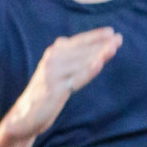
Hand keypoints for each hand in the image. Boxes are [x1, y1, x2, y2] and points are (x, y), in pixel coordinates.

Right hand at [5, 28, 121, 140]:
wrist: (26, 114)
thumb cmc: (47, 92)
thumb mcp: (58, 72)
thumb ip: (70, 59)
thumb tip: (83, 46)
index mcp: (54, 53)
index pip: (78, 41)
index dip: (94, 36)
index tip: (112, 32)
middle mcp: (52, 59)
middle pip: (81, 50)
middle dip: (101, 44)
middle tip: (119, 38)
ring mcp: (53, 73)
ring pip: (81, 62)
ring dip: (98, 54)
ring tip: (113, 48)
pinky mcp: (54, 89)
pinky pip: (75, 79)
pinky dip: (88, 71)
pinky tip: (99, 64)